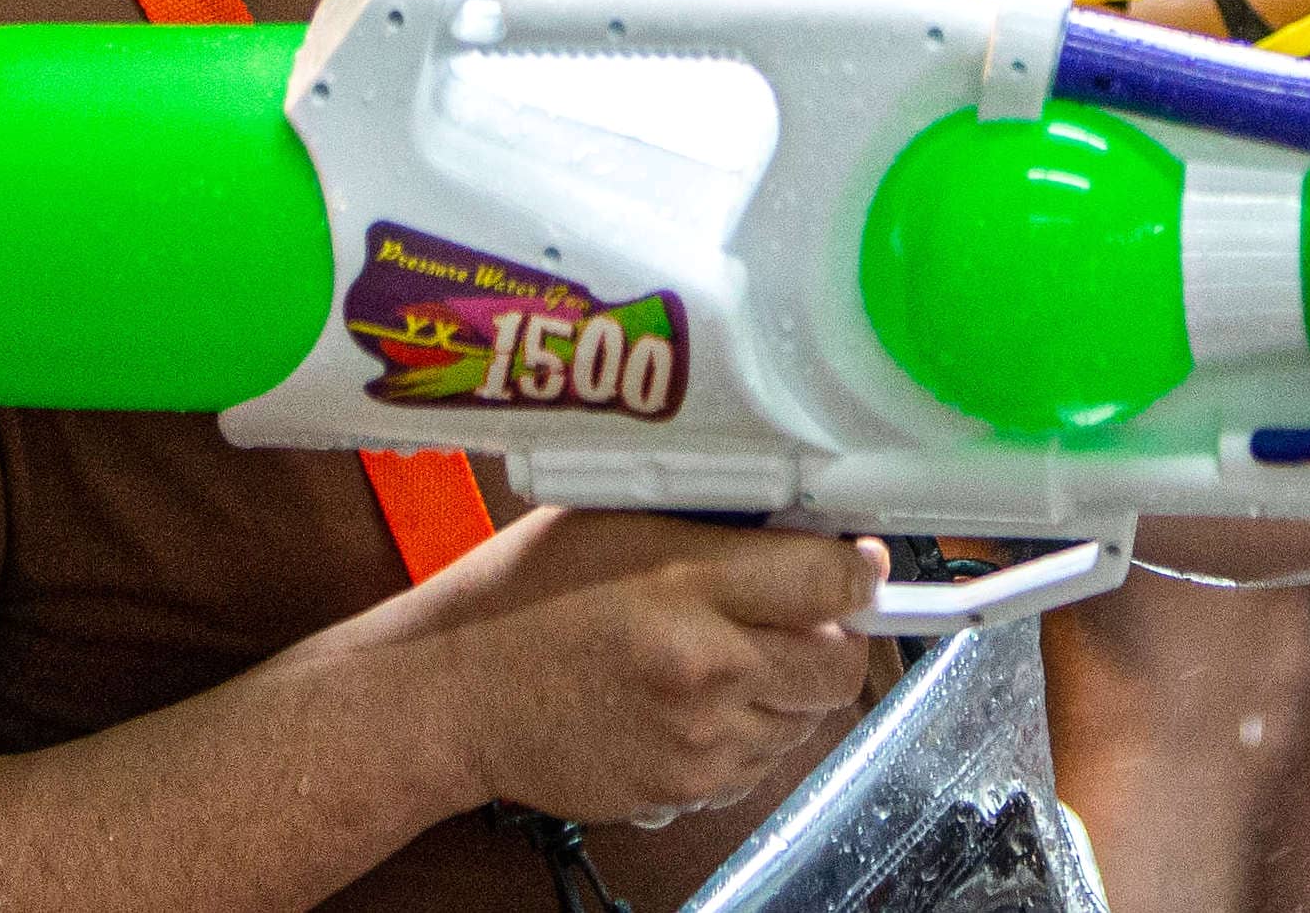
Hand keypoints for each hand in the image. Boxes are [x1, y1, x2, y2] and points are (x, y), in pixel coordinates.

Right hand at [402, 508, 881, 826]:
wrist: (454, 696)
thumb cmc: (523, 596)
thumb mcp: (616, 519)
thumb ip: (711, 528)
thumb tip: (800, 531)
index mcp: (685, 580)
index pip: (829, 580)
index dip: (855, 571)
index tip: (855, 566)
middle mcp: (704, 664)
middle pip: (839, 663)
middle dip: (836, 636)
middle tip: (807, 616)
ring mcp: (697, 738)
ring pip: (806, 720)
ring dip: (792, 690)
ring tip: (738, 658)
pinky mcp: (683, 790)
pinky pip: (761, 765)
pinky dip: (752, 735)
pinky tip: (705, 704)